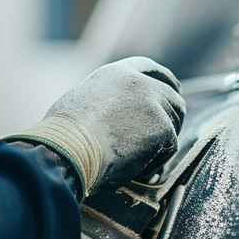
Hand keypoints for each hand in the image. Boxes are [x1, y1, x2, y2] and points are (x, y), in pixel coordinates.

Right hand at [8, 57, 184, 195]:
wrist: (70, 150)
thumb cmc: (64, 136)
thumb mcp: (80, 103)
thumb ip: (104, 100)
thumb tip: (110, 116)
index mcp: (116, 74)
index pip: (148, 68)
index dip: (163, 79)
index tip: (172, 88)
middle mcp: (139, 82)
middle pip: (170, 95)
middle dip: (171, 115)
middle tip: (165, 135)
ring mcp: (154, 104)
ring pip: (174, 122)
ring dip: (163, 141)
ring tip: (140, 158)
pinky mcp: (163, 128)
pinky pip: (168, 148)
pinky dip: (156, 161)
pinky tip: (136, 170)